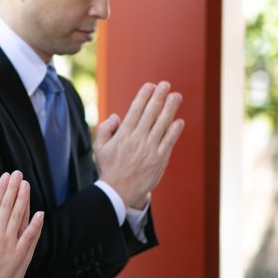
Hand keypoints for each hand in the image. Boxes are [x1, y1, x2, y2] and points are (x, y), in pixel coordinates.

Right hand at [0, 171, 41, 277]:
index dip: (2, 188)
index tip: (6, 176)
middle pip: (7, 206)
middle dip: (13, 188)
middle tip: (18, 174)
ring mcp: (8, 243)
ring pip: (17, 216)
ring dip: (23, 199)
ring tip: (26, 185)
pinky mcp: (17, 255)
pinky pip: (27, 237)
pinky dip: (34, 225)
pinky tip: (39, 213)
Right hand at [94, 81, 184, 208]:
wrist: (118, 192)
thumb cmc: (108, 168)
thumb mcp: (99, 148)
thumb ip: (104, 129)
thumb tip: (116, 116)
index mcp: (122, 135)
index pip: (135, 111)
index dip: (144, 96)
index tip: (150, 85)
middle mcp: (137, 140)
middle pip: (150, 114)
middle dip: (159, 97)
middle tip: (166, 85)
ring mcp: (149, 150)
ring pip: (162, 125)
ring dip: (170, 109)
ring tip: (176, 96)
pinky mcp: (159, 160)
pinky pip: (168, 142)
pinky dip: (174, 131)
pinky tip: (179, 121)